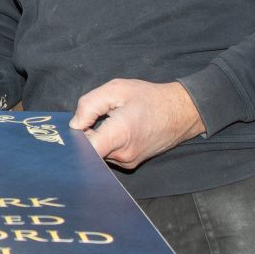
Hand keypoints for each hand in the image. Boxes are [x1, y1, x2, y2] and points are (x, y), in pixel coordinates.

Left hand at [71, 78, 205, 169]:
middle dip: (84, 136)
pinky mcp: (130, 164)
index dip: (74, 140)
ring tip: (108, 121)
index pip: (86, 151)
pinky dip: (105, 144)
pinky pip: (108, 155)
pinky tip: (114, 130)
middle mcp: (123, 154)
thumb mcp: (116, 89)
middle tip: (91, 118)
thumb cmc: (149, 98)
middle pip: (88, 151)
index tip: (74, 128)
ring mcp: (128, 162)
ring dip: (96, 139)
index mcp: (120, 134)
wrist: (180, 112)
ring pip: (97, 154)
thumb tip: (74, 125)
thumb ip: (89, 105)